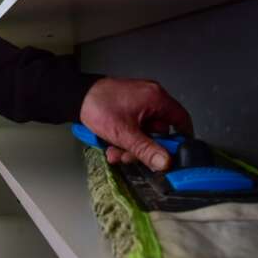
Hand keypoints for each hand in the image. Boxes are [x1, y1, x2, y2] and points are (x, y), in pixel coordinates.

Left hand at [78, 77, 192, 171]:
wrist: (75, 96)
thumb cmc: (98, 106)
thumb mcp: (125, 134)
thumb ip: (146, 150)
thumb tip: (165, 161)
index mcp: (156, 98)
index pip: (182, 119)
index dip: (181, 138)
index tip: (174, 153)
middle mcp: (151, 97)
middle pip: (160, 130)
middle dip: (144, 147)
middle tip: (131, 156)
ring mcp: (139, 101)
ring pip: (144, 131)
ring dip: (131, 145)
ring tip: (116, 150)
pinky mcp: (128, 106)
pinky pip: (134, 126)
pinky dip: (125, 137)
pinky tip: (112, 144)